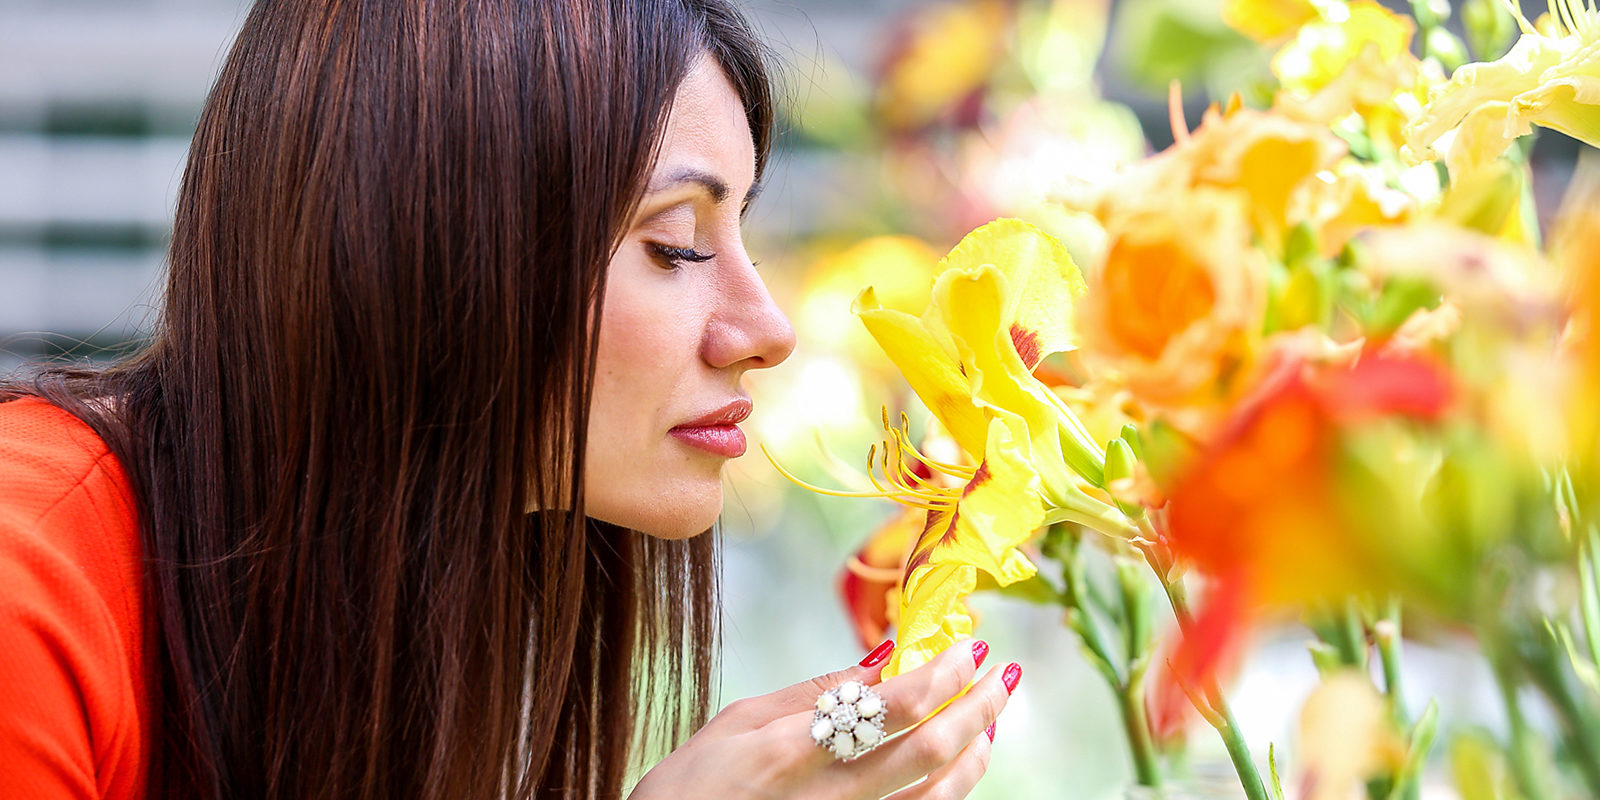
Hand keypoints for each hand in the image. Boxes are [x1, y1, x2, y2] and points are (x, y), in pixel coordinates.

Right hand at [627, 640, 1018, 799]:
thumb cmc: (691, 785)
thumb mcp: (737, 721)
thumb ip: (813, 690)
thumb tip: (882, 657)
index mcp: (795, 750)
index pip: (894, 706)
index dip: (943, 672)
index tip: (968, 643)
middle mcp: (831, 796)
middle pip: (931, 751)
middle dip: (977, 706)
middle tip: (1002, 671)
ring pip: (938, 796)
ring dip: (976, 750)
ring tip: (992, 713)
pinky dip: (953, 789)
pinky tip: (963, 763)